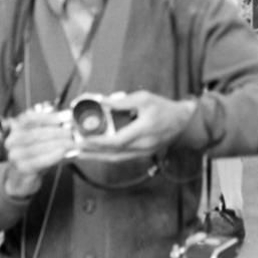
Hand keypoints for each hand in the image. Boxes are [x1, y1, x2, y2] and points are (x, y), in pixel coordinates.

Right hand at [2, 107, 78, 195]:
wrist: (20, 180)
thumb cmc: (33, 157)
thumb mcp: (39, 141)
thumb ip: (50, 131)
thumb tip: (68, 123)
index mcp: (16, 129)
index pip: (29, 118)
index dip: (47, 116)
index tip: (64, 117)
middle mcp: (12, 141)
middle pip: (36, 133)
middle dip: (57, 132)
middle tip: (72, 133)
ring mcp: (15, 155)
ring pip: (39, 146)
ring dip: (59, 144)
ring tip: (72, 143)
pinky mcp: (22, 168)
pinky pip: (39, 161)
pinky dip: (53, 156)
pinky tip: (63, 152)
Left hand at [79, 91, 195, 154]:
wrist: (183, 123)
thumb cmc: (165, 109)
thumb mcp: (144, 99)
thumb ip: (121, 102)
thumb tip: (101, 102)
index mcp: (143, 131)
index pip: (116, 141)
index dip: (98, 142)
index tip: (83, 138)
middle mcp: (141, 146)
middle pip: (112, 153)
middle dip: (91, 151)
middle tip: (74, 147)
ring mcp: (141, 153)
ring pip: (114, 158)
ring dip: (96, 156)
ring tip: (79, 151)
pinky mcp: (140, 154)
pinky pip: (120, 157)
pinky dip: (105, 155)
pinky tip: (94, 152)